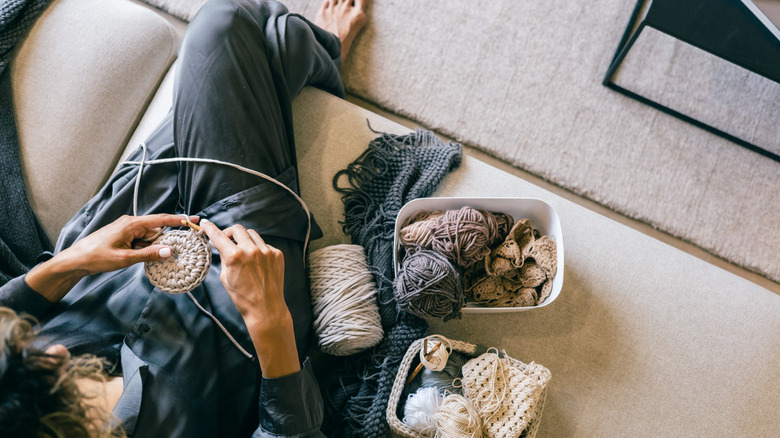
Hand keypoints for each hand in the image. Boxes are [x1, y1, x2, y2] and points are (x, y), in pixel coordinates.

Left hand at [26, 214, 194, 301]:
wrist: (75, 260)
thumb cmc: (96, 257)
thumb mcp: (124, 258)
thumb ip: (148, 254)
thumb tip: (169, 251)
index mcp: (131, 224)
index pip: (160, 220)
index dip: (178, 220)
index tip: (193, 219)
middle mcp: (130, 223)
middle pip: (156, 229)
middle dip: (167, 238)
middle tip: (180, 248)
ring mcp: (126, 230)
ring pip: (149, 237)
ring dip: (154, 247)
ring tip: (157, 257)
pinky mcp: (123, 237)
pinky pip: (141, 241)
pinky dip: (146, 248)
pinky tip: (145, 258)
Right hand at [201, 220, 299, 377]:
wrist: (266, 309)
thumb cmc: (243, 297)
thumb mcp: (225, 277)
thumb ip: (225, 258)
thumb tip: (222, 245)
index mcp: (234, 256)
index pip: (218, 236)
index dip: (210, 228)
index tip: (205, 223)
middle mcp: (251, 250)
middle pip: (237, 229)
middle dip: (229, 232)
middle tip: (226, 240)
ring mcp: (266, 251)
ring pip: (252, 234)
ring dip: (244, 239)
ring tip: (242, 252)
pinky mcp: (277, 255)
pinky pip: (264, 245)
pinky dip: (258, 249)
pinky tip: (256, 262)